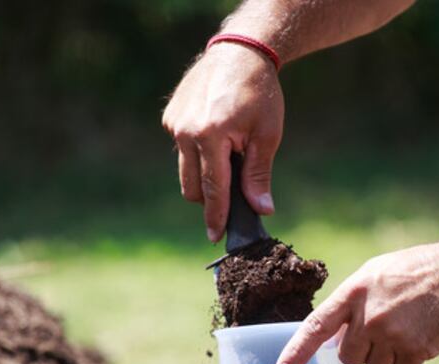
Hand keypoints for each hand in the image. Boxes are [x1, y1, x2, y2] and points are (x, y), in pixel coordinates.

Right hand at [162, 43, 283, 241]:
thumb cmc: (259, 93)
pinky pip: (182, 150)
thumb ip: (259, 175)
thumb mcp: (267, 136)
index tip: (215, 236)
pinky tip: (217, 138)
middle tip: (234, 194)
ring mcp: (174, 123)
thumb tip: (261, 210)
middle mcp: (186, 131)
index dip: (216, 215)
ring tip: (229, 159)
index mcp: (211, 135)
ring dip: (204, 176)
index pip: (213, 189)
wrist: (240, 52)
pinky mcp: (170, 117)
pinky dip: (198, 154)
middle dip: (211, 198)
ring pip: (185, 171)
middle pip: (193, 187)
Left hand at [274, 243, 438, 363]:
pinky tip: (421, 332)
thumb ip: (347, 306)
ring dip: (387, 352)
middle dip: (362, 347)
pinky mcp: (415, 350)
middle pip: (348, 356)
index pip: (316, 328)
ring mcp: (392, 335)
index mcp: (353, 293)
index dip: (296, 353)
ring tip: (407, 323)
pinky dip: (409, 357)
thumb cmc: (411, 272)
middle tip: (384, 323)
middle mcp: (369, 317)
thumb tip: (327, 341)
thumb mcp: (372, 276)